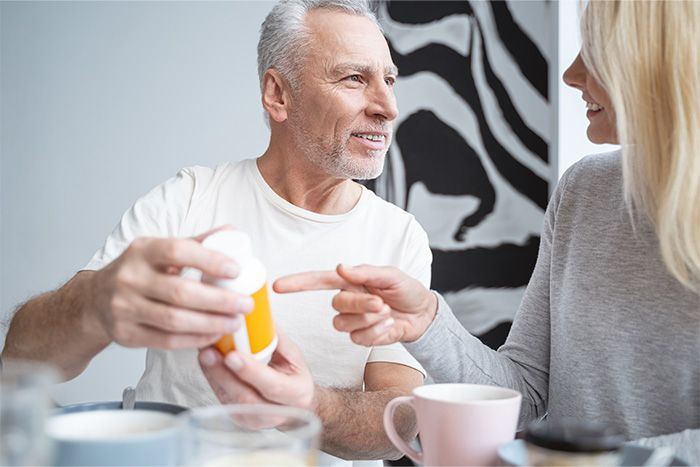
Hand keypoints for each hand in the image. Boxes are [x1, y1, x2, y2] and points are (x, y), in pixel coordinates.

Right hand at [85, 226, 253, 348]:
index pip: (177, 251)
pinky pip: (166, 340)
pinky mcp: (125, 335)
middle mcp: (129, 278)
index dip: (209, 260)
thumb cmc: (139, 272)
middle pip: (180, 292)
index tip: (236, 269)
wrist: (95, 301)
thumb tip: (233, 233)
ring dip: (211, 323)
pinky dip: (195, 339)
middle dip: (219, 300)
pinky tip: (214, 335)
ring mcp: (124, 308)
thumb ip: (197, 243)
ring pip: (174, 320)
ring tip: (235, 322)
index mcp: (142, 251)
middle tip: (245, 304)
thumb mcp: (160, 251)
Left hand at [198, 333, 314, 412]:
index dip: (251, 371)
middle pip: (244, 396)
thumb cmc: (294, 377)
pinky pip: (221, 397)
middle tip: (209, 352)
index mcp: (295, 394)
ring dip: (214, 374)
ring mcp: (252, 419)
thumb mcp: (294, 357)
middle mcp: (274, 414)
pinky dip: (212, 378)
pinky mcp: (237, 417)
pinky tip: (206, 362)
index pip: (272, 386)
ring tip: (204, 353)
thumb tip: (256, 316)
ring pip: (229, 398)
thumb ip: (276, 339)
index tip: (233, 355)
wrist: (294, 405)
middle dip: (224, 373)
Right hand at [273, 264, 437, 345]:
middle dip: (361, 305)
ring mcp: (353, 319)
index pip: (318, 281)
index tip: (278, 286)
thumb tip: (342, 268)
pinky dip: (377, 334)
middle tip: (381, 304)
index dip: (297, 283)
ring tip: (387, 314)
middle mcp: (348, 299)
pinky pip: (358, 339)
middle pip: (337, 305)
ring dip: (369, 321)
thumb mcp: (391, 276)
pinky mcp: (361, 336)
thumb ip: (366, 272)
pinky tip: (389, 326)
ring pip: (344, 325)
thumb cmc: (406, 289)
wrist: (423, 314)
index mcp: (351, 281)